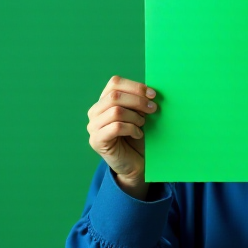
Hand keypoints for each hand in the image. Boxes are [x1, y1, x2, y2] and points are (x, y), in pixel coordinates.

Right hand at [87, 75, 157, 199]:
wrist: (136, 164)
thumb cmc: (138, 137)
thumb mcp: (140, 114)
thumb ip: (139, 101)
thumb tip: (150, 91)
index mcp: (104, 101)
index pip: (115, 83)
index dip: (135, 86)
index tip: (153, 94)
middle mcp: (95, 112)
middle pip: (115, 96)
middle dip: (138, 101)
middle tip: (153, 109)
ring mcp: (93, 127)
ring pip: (116, 111)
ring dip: (135, 116)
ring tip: (143, 124)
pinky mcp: (97, 141)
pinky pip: (116, 127)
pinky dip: (132, 129)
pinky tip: (138, 134)